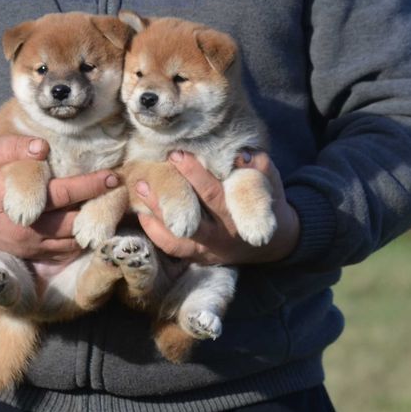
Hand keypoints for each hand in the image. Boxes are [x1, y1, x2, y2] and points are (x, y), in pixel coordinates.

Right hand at [0, 135, 119, 262]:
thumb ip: (14, 147)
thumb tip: (43, 147)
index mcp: (20, 202)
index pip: (64, 195)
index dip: (91, 186)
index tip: (114, 176)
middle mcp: (28, 229)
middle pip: (75, 222)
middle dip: (101, 209)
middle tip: (122, 194)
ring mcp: (29, 247)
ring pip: (72, 242)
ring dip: (95, 229)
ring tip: (114, 212)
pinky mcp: (30, 255)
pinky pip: (62, 254)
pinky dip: (81, 244)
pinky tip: (95, 229)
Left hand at [135, 150, 299, 264]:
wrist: (270, 241)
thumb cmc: (267, 202)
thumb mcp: (270, 183)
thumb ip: (258, 166)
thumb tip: (239, 155)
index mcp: (240, 217)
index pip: (213, 194)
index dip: (194, 175)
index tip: (176, 154)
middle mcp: (222, 237)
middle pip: (192, 216)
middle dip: (169, 193)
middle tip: (149, 171)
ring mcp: (207, 250)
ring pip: (176, 236)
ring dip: (155, 213)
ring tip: (140, 188)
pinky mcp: (196, 257)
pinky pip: (171, 248)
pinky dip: (155, 230)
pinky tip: (142, 210)